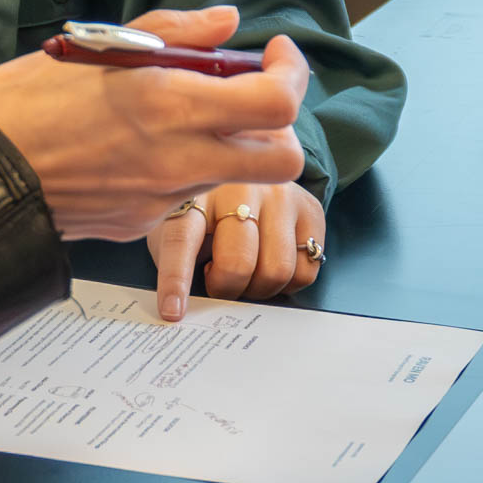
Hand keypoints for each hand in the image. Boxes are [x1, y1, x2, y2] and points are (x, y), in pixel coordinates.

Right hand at [0, 6, 307, 242]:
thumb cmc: (19, 105)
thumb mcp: (90, 49)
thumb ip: (170, 33)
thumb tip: (224, 21)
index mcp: (167, 104)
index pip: (276, 102)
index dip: (292, 74)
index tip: (276, 55)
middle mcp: (177, 158)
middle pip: (283, 157)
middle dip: (281, 125)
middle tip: (250, 96)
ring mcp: (162, 197)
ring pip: (233, 176)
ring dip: (228, 146)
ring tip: (177, 118)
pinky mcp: (141, 223)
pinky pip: (182, 195)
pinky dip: (177, 169)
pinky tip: (131, 150)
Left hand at [149, 181, 325, 320]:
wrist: (243, 171)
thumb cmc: (203, 212)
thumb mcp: (174, 225)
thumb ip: (172, 257)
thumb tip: (175, 307)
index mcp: (194, 193)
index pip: (181, 240)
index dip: (176, 280)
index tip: (172, 311)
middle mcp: (239, 188)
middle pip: (238, 262)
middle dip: (226, 289)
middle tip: (219, 286)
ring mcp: (279, 196)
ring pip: (276, 270)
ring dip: (258, 289)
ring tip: (245, 274)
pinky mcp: (309, 208)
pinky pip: (305, 271)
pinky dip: (286, 284)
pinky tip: (269, 265)